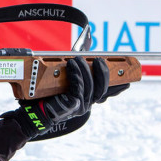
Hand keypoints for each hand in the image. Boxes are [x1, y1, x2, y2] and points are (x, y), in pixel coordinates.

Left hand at [7, 57, 128, 139]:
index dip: (119, 86)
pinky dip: (77, 74)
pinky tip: (73, 65)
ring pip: (92, 87)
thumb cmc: (45, 94)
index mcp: (87, 98)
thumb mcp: (63, 79)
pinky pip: (79, 88)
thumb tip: (82, 50)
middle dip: (104, 73)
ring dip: (86, 70)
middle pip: (103, 89)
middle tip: (100, 59)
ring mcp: (80, 107)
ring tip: (78, 58)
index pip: (108, 93)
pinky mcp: (72, 106)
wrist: (31, 110)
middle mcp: (87, 104)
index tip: (129, 79)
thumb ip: (74, 69)